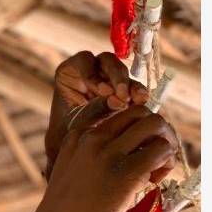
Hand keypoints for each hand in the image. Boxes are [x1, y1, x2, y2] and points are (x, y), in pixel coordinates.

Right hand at [28, 105, 177, 211]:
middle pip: (140, 112)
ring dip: (165, 144)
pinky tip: (153, 181)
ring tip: (156, 169)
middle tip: (155, 155)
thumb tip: (130, 150)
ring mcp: (108, 153)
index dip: (133, 129)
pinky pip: (162, 151)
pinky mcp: (126, 172)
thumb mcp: (70, 171)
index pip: (118, 112)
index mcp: (77, 135)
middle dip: (156, 130)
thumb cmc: (64, 210)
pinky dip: (166, 163)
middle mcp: (92, 137)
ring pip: (156, 125)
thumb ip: (92, 155)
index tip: (133, 149)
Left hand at [45, 51, 149, 176]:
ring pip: (123, 73)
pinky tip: (143, 102)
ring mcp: (107, 80)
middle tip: (123, 95)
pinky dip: (138, 94)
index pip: (84, 61)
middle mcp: (89, 72)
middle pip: (107, 63)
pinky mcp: (122, 91)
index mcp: (70, 73)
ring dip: (131, 85)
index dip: (94, 73)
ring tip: (137, 100)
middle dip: (117, 77)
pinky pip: (134, 88)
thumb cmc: (67, 134)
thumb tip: (119, 101)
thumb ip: (96, 109)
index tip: (103, 91)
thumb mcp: (78, 122)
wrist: (74, 150)